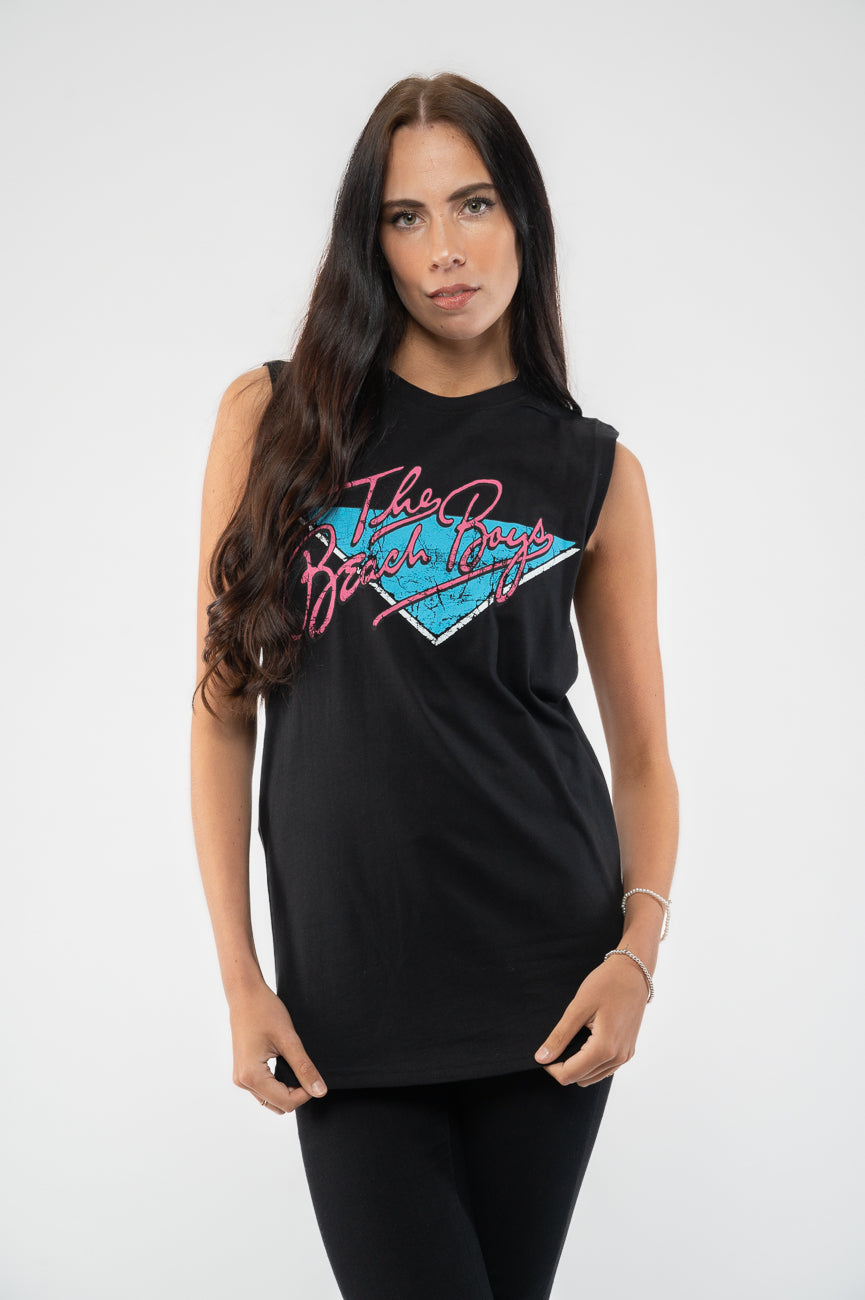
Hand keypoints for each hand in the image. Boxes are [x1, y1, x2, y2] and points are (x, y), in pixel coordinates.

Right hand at [227, 981, 327, 1113]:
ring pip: (271, 1100)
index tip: (313, 1074)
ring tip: (294, 1064)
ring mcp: (240, 1078)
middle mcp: (242, 1082)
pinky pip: (264, 1090)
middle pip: (278, 1105)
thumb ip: (304, 1068)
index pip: (286, 1102)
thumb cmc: (265, 1011)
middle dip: (296, 1093)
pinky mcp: (243, 1072)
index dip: (305, 1093)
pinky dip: (278, 1084)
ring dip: (287, 1090)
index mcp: (251, 1076)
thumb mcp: (289, 1039)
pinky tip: (285, 1065)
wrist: (245, 994)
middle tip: (305, 1068)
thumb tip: (320, 1092)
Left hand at [534, 954, 649, 1085]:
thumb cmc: (607, 984)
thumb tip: (542, 1058)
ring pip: (593, 1076)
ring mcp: (625, 1056)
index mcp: (604, 1048)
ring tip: (573, 1040)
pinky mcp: (628, 1051)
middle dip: (564, 1066)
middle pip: (581, 1078)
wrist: (633, 972)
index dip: (552, 1067)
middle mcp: (618, 1057)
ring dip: (578, 1065)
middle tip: (558, 1043)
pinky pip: (605, 1068)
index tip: (545, 1051)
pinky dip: (591, 1062)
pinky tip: (586, 1041)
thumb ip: (559, 1036)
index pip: (570, 1075)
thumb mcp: (578, 1008)